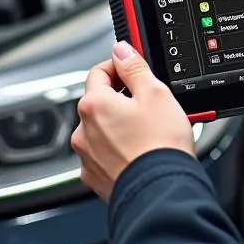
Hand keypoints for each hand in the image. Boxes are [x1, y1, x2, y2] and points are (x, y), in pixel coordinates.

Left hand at [71, 41, 194, 200]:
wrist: (160, 192)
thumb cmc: (159, 145)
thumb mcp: (156, 93)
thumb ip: (134, 67)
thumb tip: (122, 51)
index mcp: (94, 105)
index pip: (99, 72)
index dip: (119, 66)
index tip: (135, 69)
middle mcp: (83, 131)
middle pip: (100, 101)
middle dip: (122, 98)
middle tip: (149, 102)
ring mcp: (87, 157)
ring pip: (102, 129)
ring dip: (120, 124)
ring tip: (149, 131)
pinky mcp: (95, 177)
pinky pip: (105, 153)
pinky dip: (119, 149)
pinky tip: (140, 150)